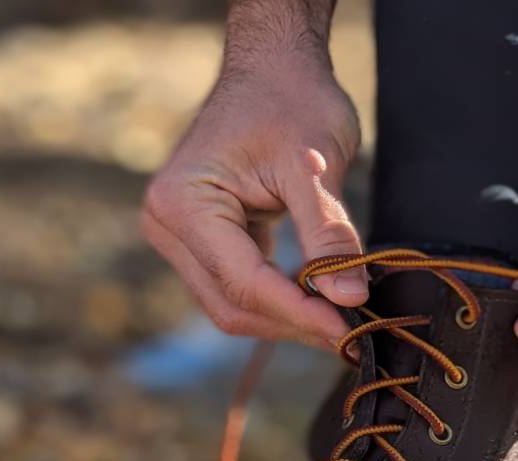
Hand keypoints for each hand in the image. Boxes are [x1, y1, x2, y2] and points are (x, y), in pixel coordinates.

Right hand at [142, 3, 364, 348]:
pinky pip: (237, 286)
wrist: (272, 68)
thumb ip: (328, 236)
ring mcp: (178, 236)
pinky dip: (279, 297)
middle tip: (351, 334)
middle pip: (231, 304)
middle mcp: (166, 225)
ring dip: (286, 317)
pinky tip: (319, 296)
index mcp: (182, 204)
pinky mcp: (199, 241)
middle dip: (292, 323)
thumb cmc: (290, 100)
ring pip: (232, 304)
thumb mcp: (316, 166)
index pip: (243, 281)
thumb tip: (350, 298)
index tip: (348, 330)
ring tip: (340, 316)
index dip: (298, 312)